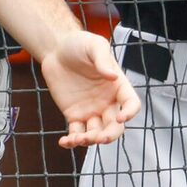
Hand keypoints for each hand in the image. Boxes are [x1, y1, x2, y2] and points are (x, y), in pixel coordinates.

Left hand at [38, 30, 139, 148]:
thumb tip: (112, 76)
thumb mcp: (93, 46)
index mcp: (118, 86)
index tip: (120, 117)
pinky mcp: (74, 115)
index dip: (130, 113)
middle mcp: (107, 101)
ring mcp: (91, 110)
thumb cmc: (79, 44)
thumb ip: (102, 59)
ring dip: (90, 140)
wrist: (56, 49)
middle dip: (110, 135)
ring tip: (77, 139)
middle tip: (100, 138)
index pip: (131, 103)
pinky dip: (72, 141)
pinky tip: (65, 142)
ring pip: (96, 133)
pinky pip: (76, 132)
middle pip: (115, 125)